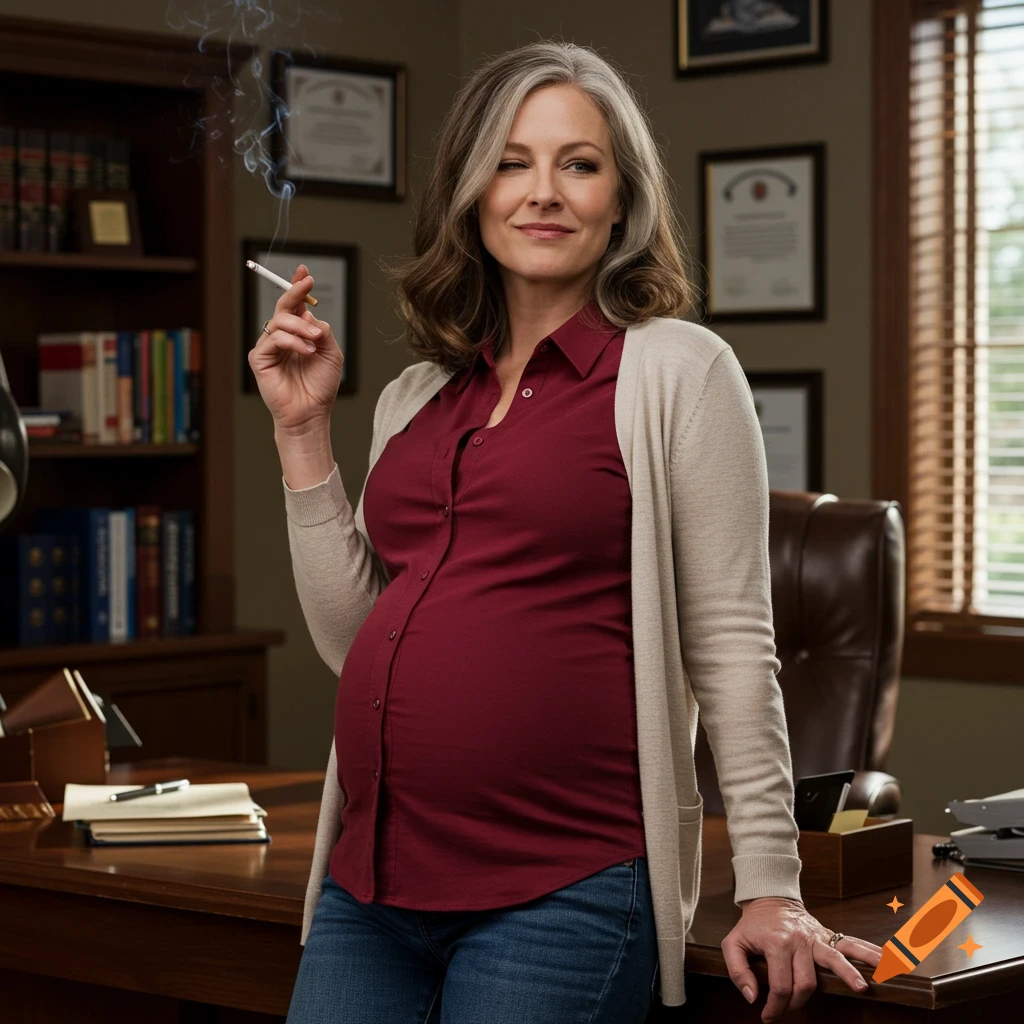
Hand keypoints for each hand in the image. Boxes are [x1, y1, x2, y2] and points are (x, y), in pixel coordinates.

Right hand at [248, 264, 344, 434]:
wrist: (311, 412)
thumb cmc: (320, 386)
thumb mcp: (331, 352)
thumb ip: (322, 330)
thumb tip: (309, 313)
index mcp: (298, 334)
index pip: (295, 306)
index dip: (298, 287)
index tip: (304, 272)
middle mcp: (281, 338)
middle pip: (283, 307)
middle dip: (295, 292)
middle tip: (307, 284)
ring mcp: (268, 347)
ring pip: (279, 322)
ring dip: (301, 327)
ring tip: (315, 342)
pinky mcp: (259, 359)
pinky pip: (273, 339)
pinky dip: (292, 342)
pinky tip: (306, 352)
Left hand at [722, 897, 881, 1021]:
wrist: (770, 898)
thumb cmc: (752, 925)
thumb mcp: (733, 943)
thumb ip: (737, 970)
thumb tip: (752, 997)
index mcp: (776, 943)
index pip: (780, 984)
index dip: (774, 1006)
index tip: (768, 1016)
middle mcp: (799, 940)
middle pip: (806, 981)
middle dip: (798, 1002)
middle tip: (789, 1011)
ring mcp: (816, 937)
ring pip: (836, 957)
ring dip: (851, 973)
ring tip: (864, 988)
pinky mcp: (828, 935)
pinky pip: (850, 943)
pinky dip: (870, 952)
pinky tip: (887, 961)